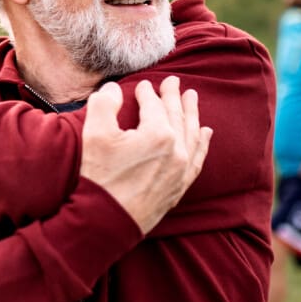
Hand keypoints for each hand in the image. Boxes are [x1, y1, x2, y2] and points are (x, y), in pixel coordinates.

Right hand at [79, 77, 213, 233]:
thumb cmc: (99, 177)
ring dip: (192, 114)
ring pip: (192, 134)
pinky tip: (205, 133)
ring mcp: (181, 169)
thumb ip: (104, 104)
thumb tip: (113, 89)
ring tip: (192, 98)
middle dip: (174, 97)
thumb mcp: (95, 134)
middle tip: (174, 81)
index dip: (148, 92)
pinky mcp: (180, 185)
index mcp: (158, 134)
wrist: (106, 220)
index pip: (154, 105)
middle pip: (177, 115)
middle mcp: (176, 150)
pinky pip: (198, 158)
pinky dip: (202, 143)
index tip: (143, 85)